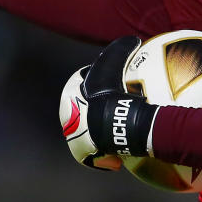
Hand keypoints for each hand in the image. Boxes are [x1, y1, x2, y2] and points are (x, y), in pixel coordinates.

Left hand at [59, 37, 158, 169]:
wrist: (107, 120)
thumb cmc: (110, 90)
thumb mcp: (115, 61)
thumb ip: (122, 48)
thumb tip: (134, 39)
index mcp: (70, 92)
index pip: (81, 84)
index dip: (95, 84)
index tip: (112, 86)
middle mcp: (67, 113)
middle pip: (83, 111)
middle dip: (94, 113)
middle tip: (115, 113)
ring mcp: (73, 134)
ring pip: (89, 135)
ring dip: (99, 136)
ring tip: (115, 139)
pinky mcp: (81, 152)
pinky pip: (95, 155)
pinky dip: (105, 157)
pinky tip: (117, 161)